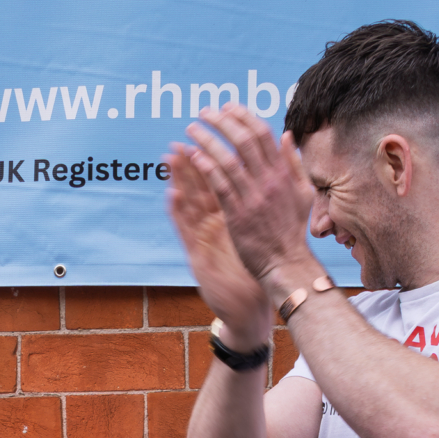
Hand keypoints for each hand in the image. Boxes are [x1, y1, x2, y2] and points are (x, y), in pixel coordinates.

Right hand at [166, 139, 273, 347]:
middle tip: (179, 139)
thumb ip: (263, 201)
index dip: (214, 156)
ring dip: (178, 179)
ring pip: (188, 203)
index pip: (220, 179)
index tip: (212, 136)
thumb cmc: (256, 266)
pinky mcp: (197, 254)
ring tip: (168, 157)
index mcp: (229, 213)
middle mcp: (213, 223)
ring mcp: (203, 237)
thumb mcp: (259, 230)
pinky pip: (186, 229)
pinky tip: (171, 194)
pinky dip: (178, 211)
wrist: (252, 301)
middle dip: (190, 162)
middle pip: (199, 186)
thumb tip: (270, 175)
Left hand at [175, 104, 320, 314]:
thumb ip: (293, 163)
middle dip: (222, 121)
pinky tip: (193, 156)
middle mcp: (269, 181)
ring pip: (228, 160)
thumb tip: (286, 135)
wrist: (286, 262)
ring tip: (192, 129)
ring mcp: (253, 197)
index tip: (227, 106)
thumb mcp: (303, 192)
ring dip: (208, 140)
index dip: (243, 116)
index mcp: (284, 172)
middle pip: (244, 140)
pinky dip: (206, 168)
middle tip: (204, 111)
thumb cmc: (291, 229)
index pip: (263, 134)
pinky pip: (220, 185)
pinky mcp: (237, 215)